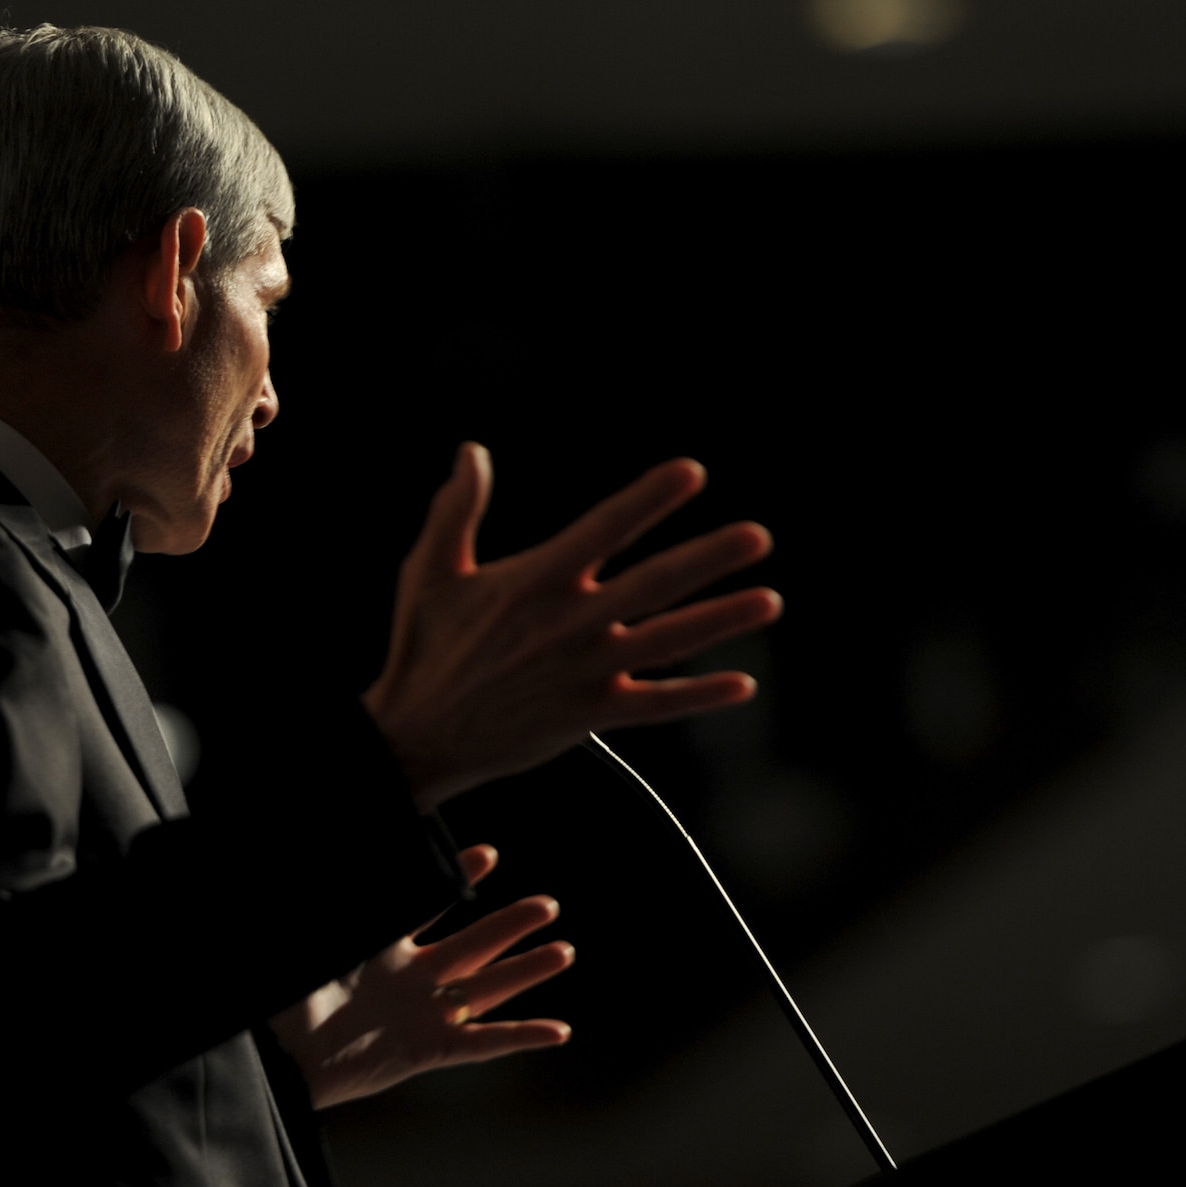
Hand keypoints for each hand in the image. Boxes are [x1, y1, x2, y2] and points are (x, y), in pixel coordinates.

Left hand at [267, 845, 572, 1109]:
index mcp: (381, 950)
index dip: (459, 878)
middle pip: (474, 946)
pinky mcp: (427, 1051)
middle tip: (548, 904)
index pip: (429, 905)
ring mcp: (423, 1015)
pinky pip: (483, 1044)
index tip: (489, 853)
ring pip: (487, 988)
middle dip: (512, 924)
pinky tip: (558, 1030)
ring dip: (526, 971)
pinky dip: (521, 1036)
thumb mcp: (314, 941)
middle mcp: (411, 980)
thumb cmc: (285, 1001)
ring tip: (564, 951)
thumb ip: (340, 903)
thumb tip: (340, 840)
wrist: (279, 1060)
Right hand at [365, 444, 781, 808]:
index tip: (691, 473)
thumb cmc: (424, 649)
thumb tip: (471, 451)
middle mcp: (569, 623)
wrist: (417, 736)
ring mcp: (584, 671)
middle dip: (708, 558)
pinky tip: (742, 685)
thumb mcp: (431, 571)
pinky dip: (698, 696)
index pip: (604, 529)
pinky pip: (654, 705)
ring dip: (721, 621)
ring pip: (667, 641)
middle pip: (653, 584)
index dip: (648, 499)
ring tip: (769, 601)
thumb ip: (456, 509)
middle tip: (757, 537)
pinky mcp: (589, 714)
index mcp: (536, 581)